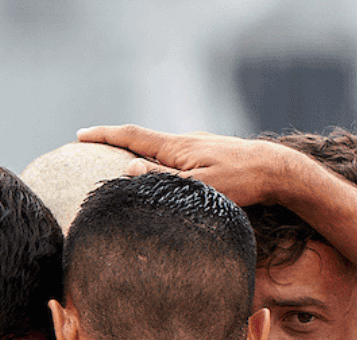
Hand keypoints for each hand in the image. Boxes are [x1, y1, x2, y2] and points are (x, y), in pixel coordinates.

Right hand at [78, 125, 302, 207]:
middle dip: (116, 142)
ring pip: (161, 148)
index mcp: (177, 147)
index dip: (104, 135)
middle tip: (91, 147)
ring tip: (122, 162)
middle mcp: (185, 141)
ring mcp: (199, 145)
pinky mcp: (211, 154)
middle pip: (142, 139)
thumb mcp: (201, 186)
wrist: (278, 169)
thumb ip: (164, 180)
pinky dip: (161, 160)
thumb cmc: (242, 182)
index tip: (79, 136)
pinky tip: (165, 173)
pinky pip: (177, 155)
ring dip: (140, 152)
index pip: (132, 135)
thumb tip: (128, 169)